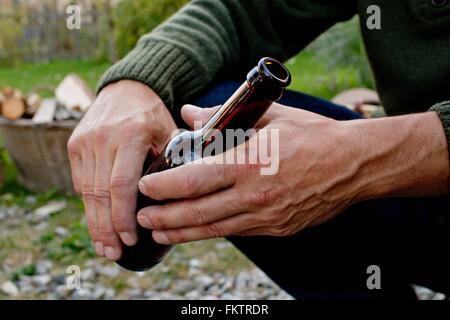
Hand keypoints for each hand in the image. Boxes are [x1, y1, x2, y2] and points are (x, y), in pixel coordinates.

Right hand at [68, 80, 176, 259]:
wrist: (125, 90)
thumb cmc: (153, 116)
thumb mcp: (170, 133)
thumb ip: (173, 163)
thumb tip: (178, 200)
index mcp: (131, 135)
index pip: (121, 184)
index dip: (123, 216)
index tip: (130, 240)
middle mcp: (102, 138)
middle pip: (100, 194)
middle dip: (107, 228)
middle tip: (114, 254)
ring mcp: (84, 142)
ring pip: (86, 192)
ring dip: (95, 223)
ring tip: (104, 248)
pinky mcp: (74, 145)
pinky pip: (80, 183)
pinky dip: (89, 206)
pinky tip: (98, 223)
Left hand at [137, 104, 448, 243]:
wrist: (354, 166)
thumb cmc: (313, 136)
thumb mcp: (270, 118)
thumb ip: (225, 118)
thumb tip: (191, 114)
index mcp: (251, 164)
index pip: (195, 180)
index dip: (164, 187)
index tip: (144, 187)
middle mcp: (255, 195)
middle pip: (198, 212)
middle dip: (164, 217)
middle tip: (141, 218)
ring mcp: (266, 217)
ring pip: (214, 229)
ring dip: (182, 232)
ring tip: (159, 232)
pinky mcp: (276, 228)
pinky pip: (236, 231)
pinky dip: (211, 231)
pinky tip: (196, 230)